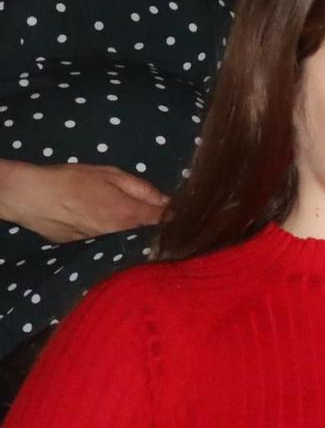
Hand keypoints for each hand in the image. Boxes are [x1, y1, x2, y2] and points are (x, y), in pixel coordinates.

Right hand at [0, 162, 166, 242]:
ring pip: (133, 246)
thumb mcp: (112, 175)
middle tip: (173, 225)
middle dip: (164, 232)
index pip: (166, 222)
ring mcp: (104, 247)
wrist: (32, 197)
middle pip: (152, 238)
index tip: (190, 215)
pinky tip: (123, 237)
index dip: (180, 219)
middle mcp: (120, 235)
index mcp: (129, 214)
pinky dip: (121, 244)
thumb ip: (143, 189)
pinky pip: (113, 249)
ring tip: (151, 233)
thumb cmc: (71, 180)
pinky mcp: (89, 252)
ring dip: (143, 240)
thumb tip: (168, 200)